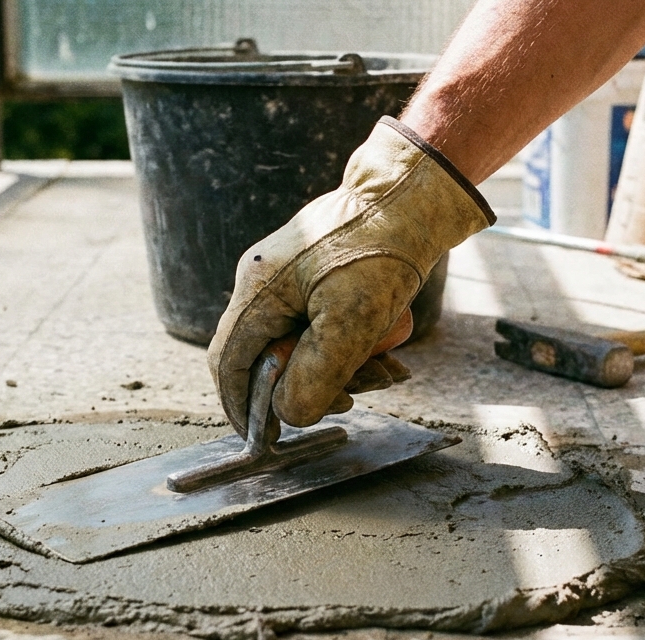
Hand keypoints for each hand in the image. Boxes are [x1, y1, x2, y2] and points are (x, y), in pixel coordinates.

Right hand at [208, 117, 493, 434]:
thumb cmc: (382, 250)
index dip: (242, 406)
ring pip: (304, 346)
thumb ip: (311, 378)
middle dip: (313, 385)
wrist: (417, 194)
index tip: (264, 440)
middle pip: (271, 358)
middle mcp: (264, 282)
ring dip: (343, 367)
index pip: (227, 363)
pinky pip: (325, 325)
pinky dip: (353, 345)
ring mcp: (291, 277)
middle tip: (355, 395)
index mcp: (258, 290)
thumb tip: (285, 415)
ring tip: (387, 366)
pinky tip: (388, 348)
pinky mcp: (319, 275)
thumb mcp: (350, 325)